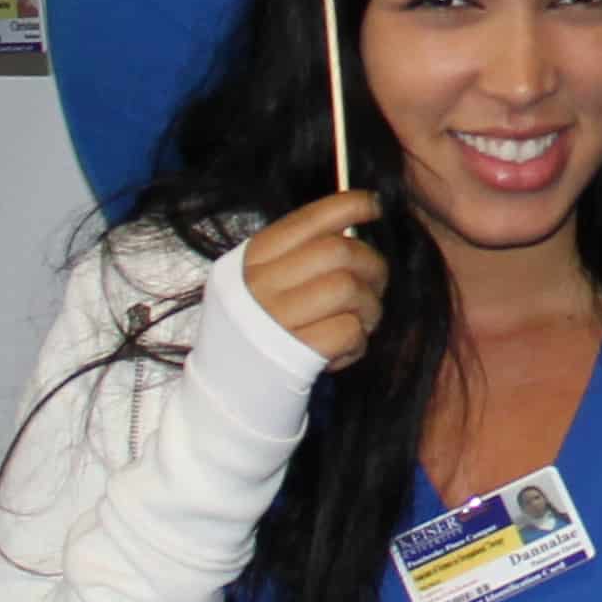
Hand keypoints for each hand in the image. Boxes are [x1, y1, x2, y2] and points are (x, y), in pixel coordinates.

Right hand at [240, 190, 388, 368]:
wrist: (224, 395)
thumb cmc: (255, 333)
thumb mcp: (259, 285)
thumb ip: (296, 257)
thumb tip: (351, 230)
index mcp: (250, 261)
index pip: (307, 220)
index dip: (348, 206)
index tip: (375, 207)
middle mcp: (259, 286)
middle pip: (337, 251)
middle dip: (372, 264)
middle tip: (376, 284)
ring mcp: (275, 321)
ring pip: (349, 288)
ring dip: (369, 306)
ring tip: (362, 322)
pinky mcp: (293, 356)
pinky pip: (348, 331)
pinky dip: (358, 341)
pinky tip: (344, 351)